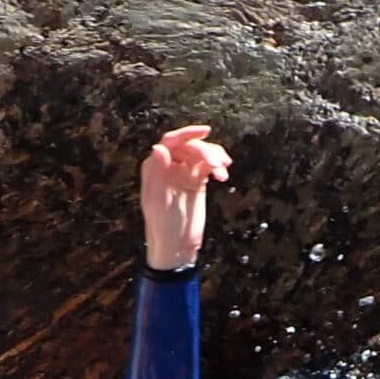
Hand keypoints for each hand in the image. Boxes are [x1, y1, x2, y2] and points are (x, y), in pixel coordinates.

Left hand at [140, 123, 230, 271]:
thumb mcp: (158, 201)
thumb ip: (158, 173)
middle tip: (218, 164)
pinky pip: (208, 166)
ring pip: (201, 154)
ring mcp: (183, 173)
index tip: (206, 131)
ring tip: (223, 169)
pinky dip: (217, 167)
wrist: (177, 247)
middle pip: (189, 147)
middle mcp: (169, 167)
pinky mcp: (196, 182)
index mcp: (155, 168)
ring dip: (214, 157)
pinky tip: (223, 176)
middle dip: (205, 151)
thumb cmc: (163, 227)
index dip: (187, 133)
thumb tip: (159, 148)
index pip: (170, 142)